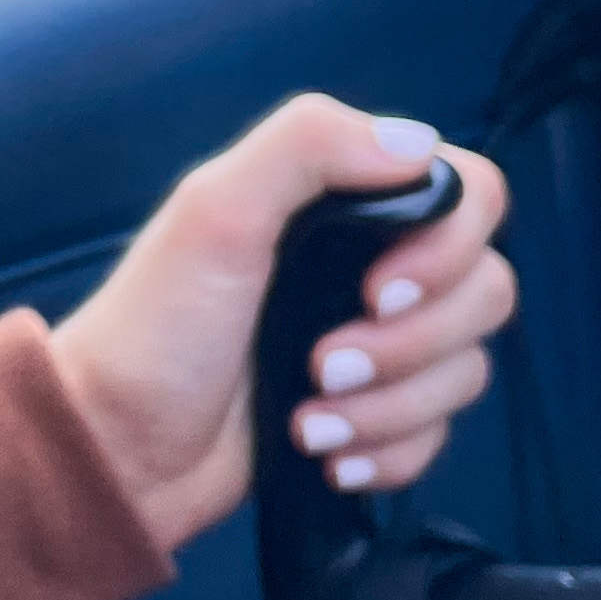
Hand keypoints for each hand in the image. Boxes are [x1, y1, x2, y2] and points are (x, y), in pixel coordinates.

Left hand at [48, 93, 513, 552]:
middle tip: (321, 365)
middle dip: (412, 345)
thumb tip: (418, 143)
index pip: (469, 193)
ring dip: (393, 407)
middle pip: (484, 290)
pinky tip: (326, 456)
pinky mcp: (371, 414)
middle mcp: (368, 263)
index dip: (449, 247)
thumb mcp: (213, 213)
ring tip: (309, 421)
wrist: (116, 454)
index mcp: (339, 201)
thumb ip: (306, 146)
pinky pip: (438, 434)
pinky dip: (389, 452)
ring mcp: (374, 342)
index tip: (380, 290)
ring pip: (465, 370)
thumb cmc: (150, 329)